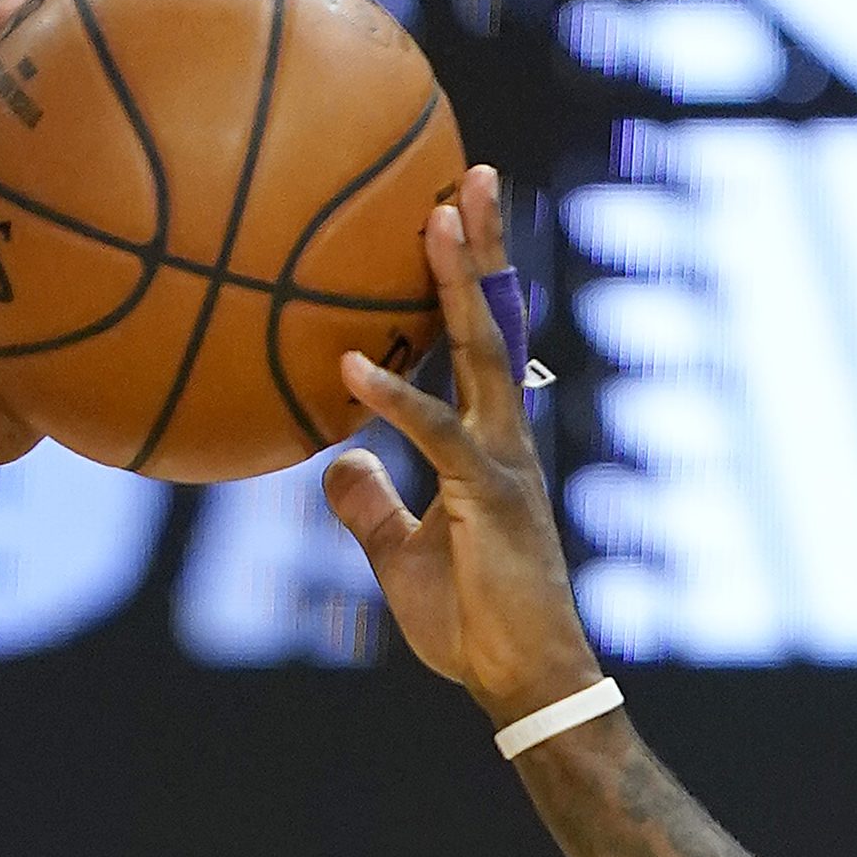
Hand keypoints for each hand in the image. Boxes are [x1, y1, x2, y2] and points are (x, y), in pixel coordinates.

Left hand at [323, 166, 602, 725]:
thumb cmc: (472, 627)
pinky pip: (439, 437)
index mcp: (486, 445)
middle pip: (492, 323)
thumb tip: (334, 461)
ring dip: (459, 283)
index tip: (451, 215)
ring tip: (436, 216)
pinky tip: (350, 366)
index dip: (466, 282)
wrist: (521, 683)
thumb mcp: (398, 557)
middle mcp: (503, 439)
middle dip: (481, 248)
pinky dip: (394, 401)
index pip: (477, 345)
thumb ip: (370, 505)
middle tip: (469, 173)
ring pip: (482, 355)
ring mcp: (503, 463)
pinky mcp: (490, 499)